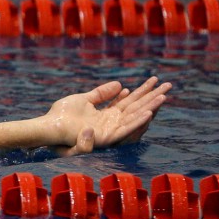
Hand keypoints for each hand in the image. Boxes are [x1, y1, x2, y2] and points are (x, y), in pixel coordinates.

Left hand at [44, 76, 171, 155]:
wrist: (49, 126)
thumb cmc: (62, 115)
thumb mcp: (84, 99)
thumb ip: (102, 94)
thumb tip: (121, 84)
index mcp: (106, 114)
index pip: (130, 101)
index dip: (143, 91)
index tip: (156, 80)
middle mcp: (110, 123)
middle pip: (136, 108)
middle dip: (152, 97)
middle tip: (169, 85)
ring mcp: (108, 131)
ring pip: (134, 118)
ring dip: (150, 108)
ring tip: (164, 97)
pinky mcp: (104, 138)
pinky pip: (124, 130)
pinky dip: (137, 122)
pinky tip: (149, 113)